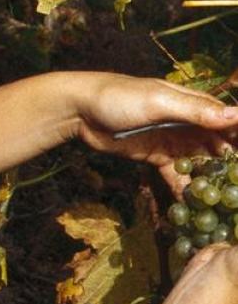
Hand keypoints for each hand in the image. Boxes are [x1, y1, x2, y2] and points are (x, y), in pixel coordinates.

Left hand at [70, 72, 237, 191]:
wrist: (81, 110)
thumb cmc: (121, 97)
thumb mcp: (159, 101)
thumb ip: (195, 111)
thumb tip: (235, 115)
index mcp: (192, 103)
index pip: (227, 119)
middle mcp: (187, 123)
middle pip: (218, 143)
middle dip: (231, 162)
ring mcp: (172, 141)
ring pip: (200, 161)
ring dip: (212, 177)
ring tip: (225, 200)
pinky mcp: (156, 157)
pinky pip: (176, 175)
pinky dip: (186, 188)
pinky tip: (196, 206)